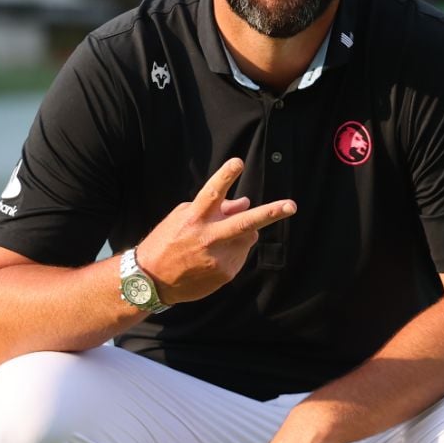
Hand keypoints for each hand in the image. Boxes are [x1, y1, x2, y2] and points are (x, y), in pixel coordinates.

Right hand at [135, 158, 295, 304]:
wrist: (152, 281)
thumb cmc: (168, 241)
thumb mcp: (182, 218)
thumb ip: (214, 208)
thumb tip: (244, 202)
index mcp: (194, 218)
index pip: (212, 193)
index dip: (226, 176)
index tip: (238, 162)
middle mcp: (207, 237)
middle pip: (244, 223)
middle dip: (270, 213)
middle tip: (291, 206)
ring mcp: (218, 258)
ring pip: (248, 237)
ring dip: (243, 233)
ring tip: (218, 240)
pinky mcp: (225, 273)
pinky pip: (241, 254)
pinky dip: (235, 250)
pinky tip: (214, 257)